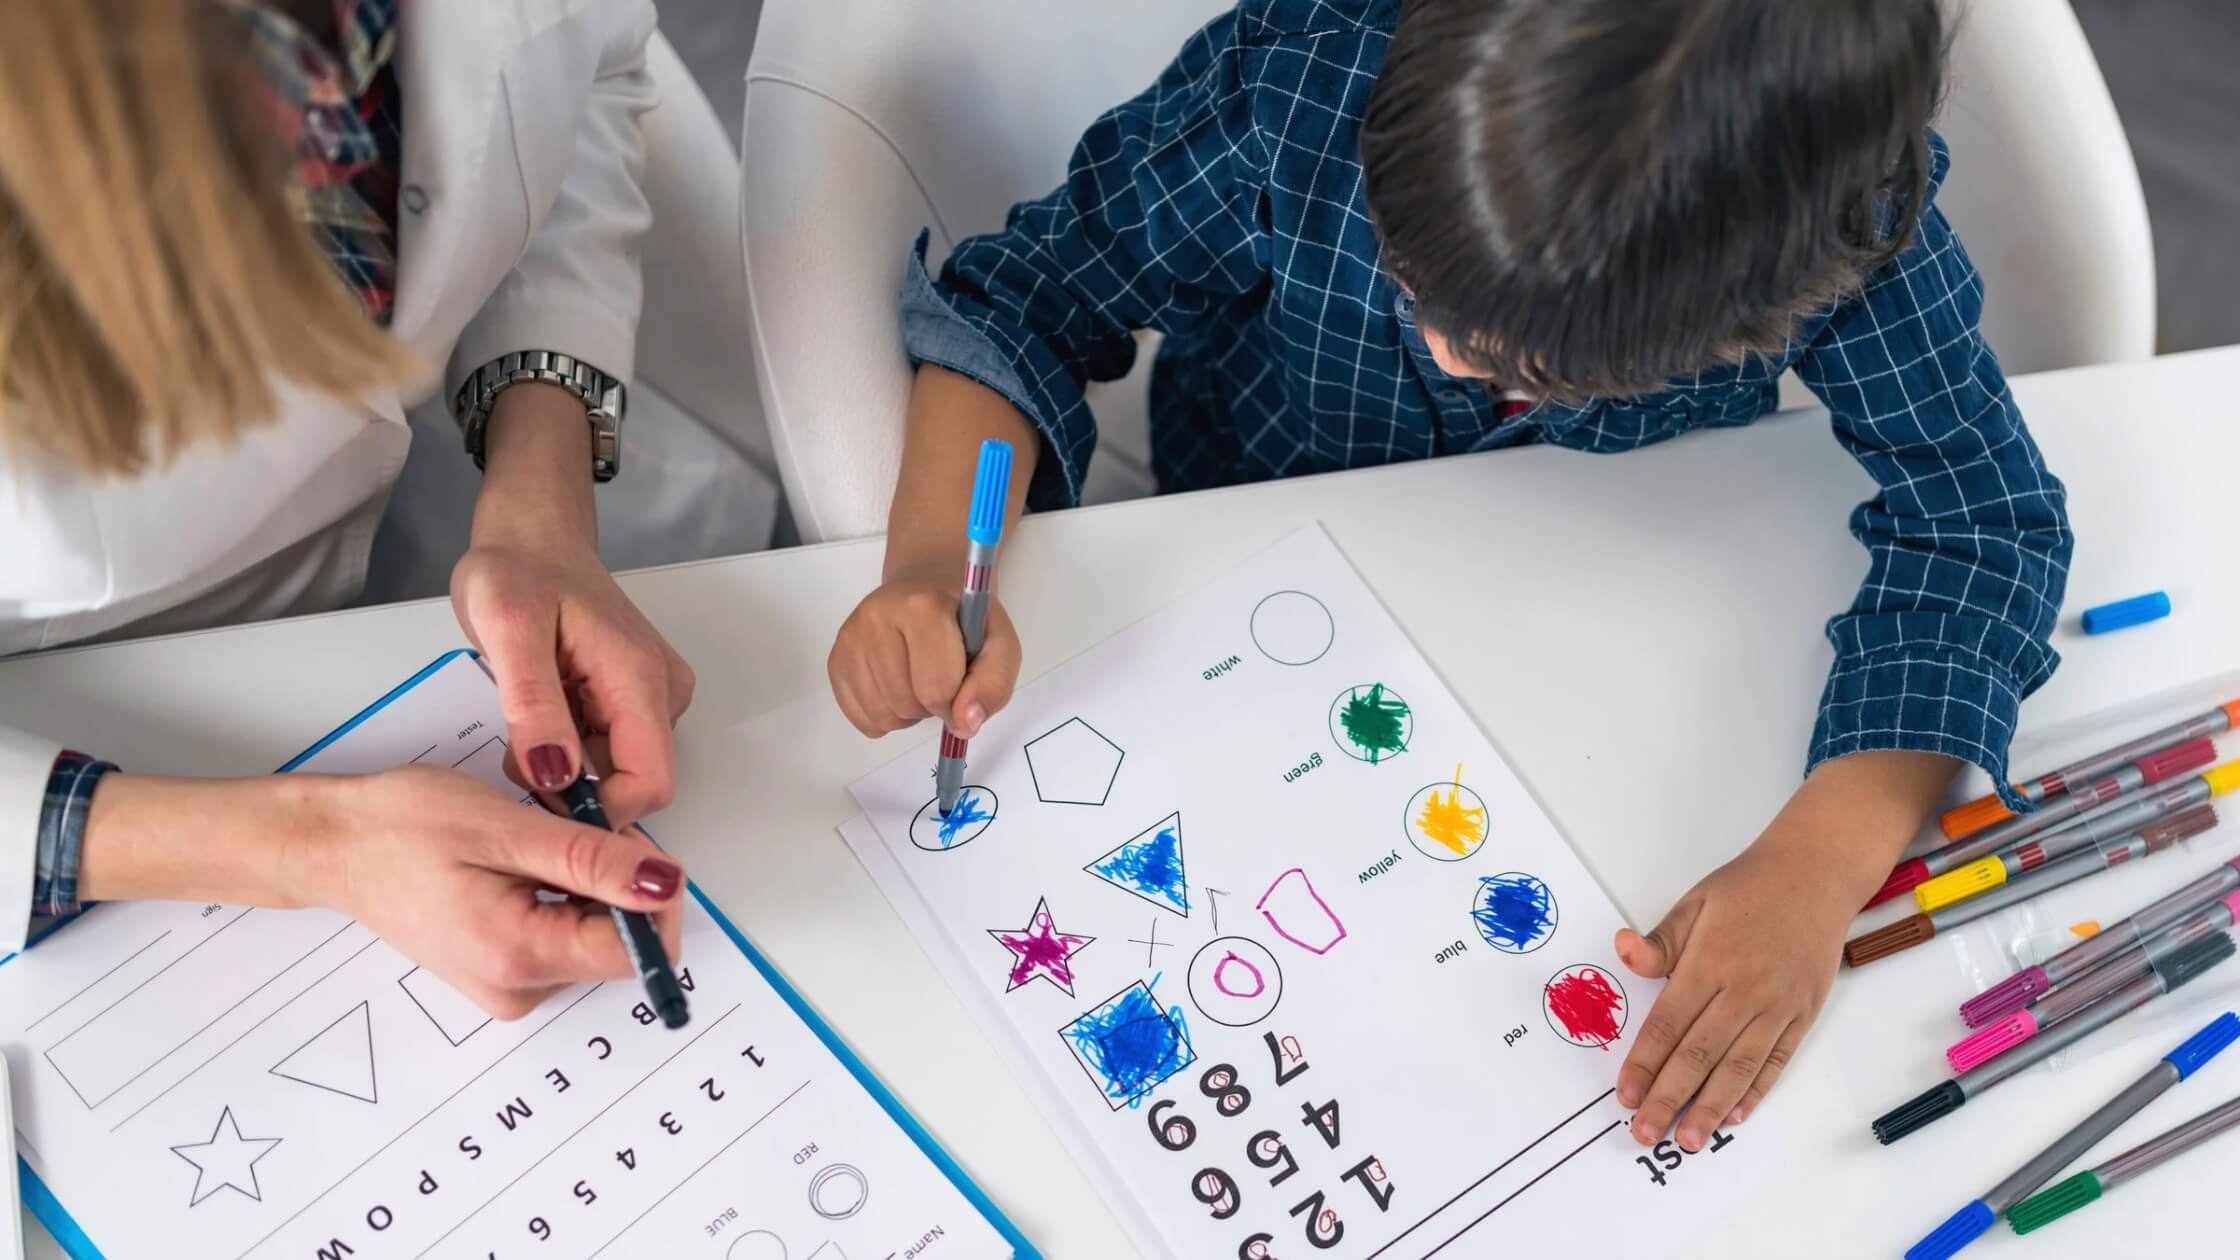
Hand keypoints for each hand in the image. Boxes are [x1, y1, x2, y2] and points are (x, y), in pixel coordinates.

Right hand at [304, 766, 686, 1018]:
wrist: (335, 845)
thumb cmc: (404, 827)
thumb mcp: (509, 829)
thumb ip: (594, 861)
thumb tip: (666, 883)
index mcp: (519, 957)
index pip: (636, 952)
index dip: (650, 896)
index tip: (623, 843)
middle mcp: (517, 988)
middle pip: (617, 946)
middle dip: (616, 884)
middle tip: (568, 830)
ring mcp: (508, 985)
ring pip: (593, 938)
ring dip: (588, 887)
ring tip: (531, 846)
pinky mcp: (502, 972)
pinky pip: (563, 938)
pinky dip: (563, 898)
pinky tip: (521, 866)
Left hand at [452, 537, 692, 824]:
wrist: (533, 535)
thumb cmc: (519, 568)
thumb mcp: (508, 628)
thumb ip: (533, 704)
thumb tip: (554, 774)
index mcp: (638, 676)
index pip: (648, 783)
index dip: (598, 809)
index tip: (539, 795)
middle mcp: (661, 691)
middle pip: (636, 782)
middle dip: (576, 787)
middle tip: (520, 749)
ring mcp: (653, 695)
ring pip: (620, 770)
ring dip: (570, 766)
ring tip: (528, 720)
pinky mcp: (637, 697)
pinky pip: (610, 749)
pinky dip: (572, 748)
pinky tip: (544, 713)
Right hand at [828, 567, 1019, 737]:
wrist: (926, 589)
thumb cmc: (964, 619)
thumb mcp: (999, 643)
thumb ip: (993, 683)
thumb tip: (965, 724)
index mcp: (921, 605)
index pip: (936, 687)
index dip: (958, 701)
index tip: (964, 686)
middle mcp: (876, 616)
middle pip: (907, 703)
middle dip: (932, 706)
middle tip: (941, 678)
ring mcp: (850, 638)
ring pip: (882, 716)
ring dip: (909, 714)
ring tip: (919, 681)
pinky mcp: (835, 659)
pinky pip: (862, 719)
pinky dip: (886, 718)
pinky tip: (898, 689)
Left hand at [1613, 750, 1955, 1148]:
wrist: (1816, 874)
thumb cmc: (1749, 887)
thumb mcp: (1695, 903)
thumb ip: (1660, 942)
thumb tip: (1622, 952)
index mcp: (1710, 962)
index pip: (1668, 1025)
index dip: (1644, 1064)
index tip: (1626, 1095)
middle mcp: (1745, 991)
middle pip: (1699, 1056)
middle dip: (1669, 1099)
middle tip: (1645, 1133)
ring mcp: (1778, 1006)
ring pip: (1739, 1068)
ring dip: (1711, 1108)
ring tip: (1688, 1140)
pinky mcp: (1803, 1013)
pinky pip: (1776, 1060)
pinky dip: (1756, 1091)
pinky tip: (1735, 1115)